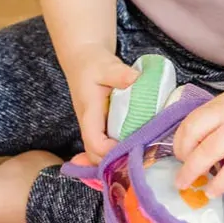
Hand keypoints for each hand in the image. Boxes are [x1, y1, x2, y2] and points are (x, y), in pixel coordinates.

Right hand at [64, 47, 138, 162]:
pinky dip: (118, 151)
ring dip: (117, 159)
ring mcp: (95, 127)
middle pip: (95, 156)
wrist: (81, 59)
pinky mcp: (101, 126)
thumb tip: (137, 79)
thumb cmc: (92, 63)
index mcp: (89, 114)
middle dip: (115, 163)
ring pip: (100, 154)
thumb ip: (119, 74)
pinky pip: (107, 146)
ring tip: (141, 157)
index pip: (95, 143)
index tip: (133, 148)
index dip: (111, 151)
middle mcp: (90, 126)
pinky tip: (136, 150)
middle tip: (141, 159)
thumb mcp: (105, 65)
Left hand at [173, 79, 223, 196]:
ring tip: (189, 186)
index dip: (179, 142)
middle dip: (183, 160)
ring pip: (210, 151)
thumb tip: (202, 143)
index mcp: (222, 104)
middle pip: (194, 137)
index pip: (190, 122)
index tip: (180, 156)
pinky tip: (214, 190)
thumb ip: (222, 119)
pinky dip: (220, 181)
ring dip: (194, 171)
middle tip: (180, 177)